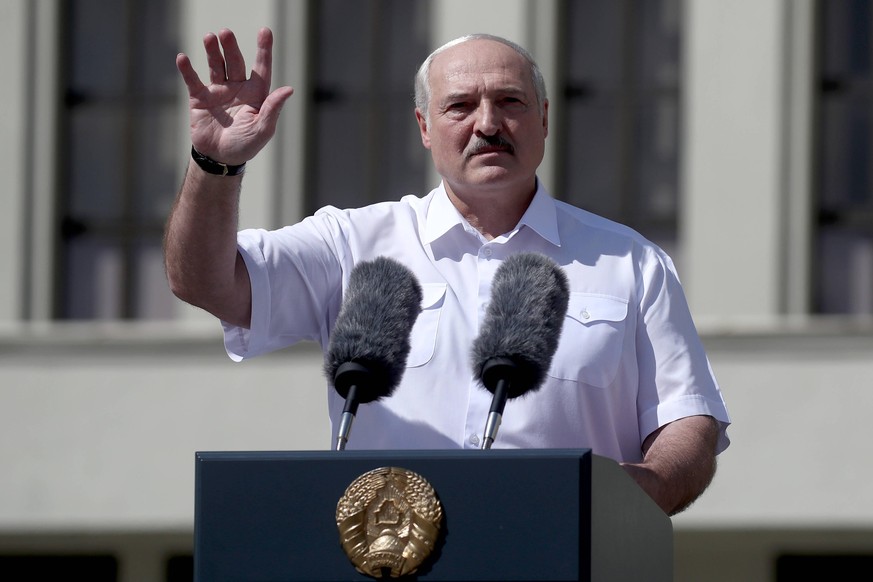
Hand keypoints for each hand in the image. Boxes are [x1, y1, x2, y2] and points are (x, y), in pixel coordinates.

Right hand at [175, 27, 293, 165]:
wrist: (219, 158)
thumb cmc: (246, 145)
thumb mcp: (262, 129)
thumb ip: (272, 109)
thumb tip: (289, 89)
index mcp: (256, 94)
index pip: (261, 68)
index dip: (264, 50)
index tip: (265, 32)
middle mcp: (238, 88)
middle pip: (235, 62)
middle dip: (231, 47)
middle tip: (225, 33)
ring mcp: (218, 91)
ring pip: (216, 66)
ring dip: (212, 51)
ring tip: (209, 38)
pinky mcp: (200, 98)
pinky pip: (193, 80)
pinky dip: (188, 69)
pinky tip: (183, 58)